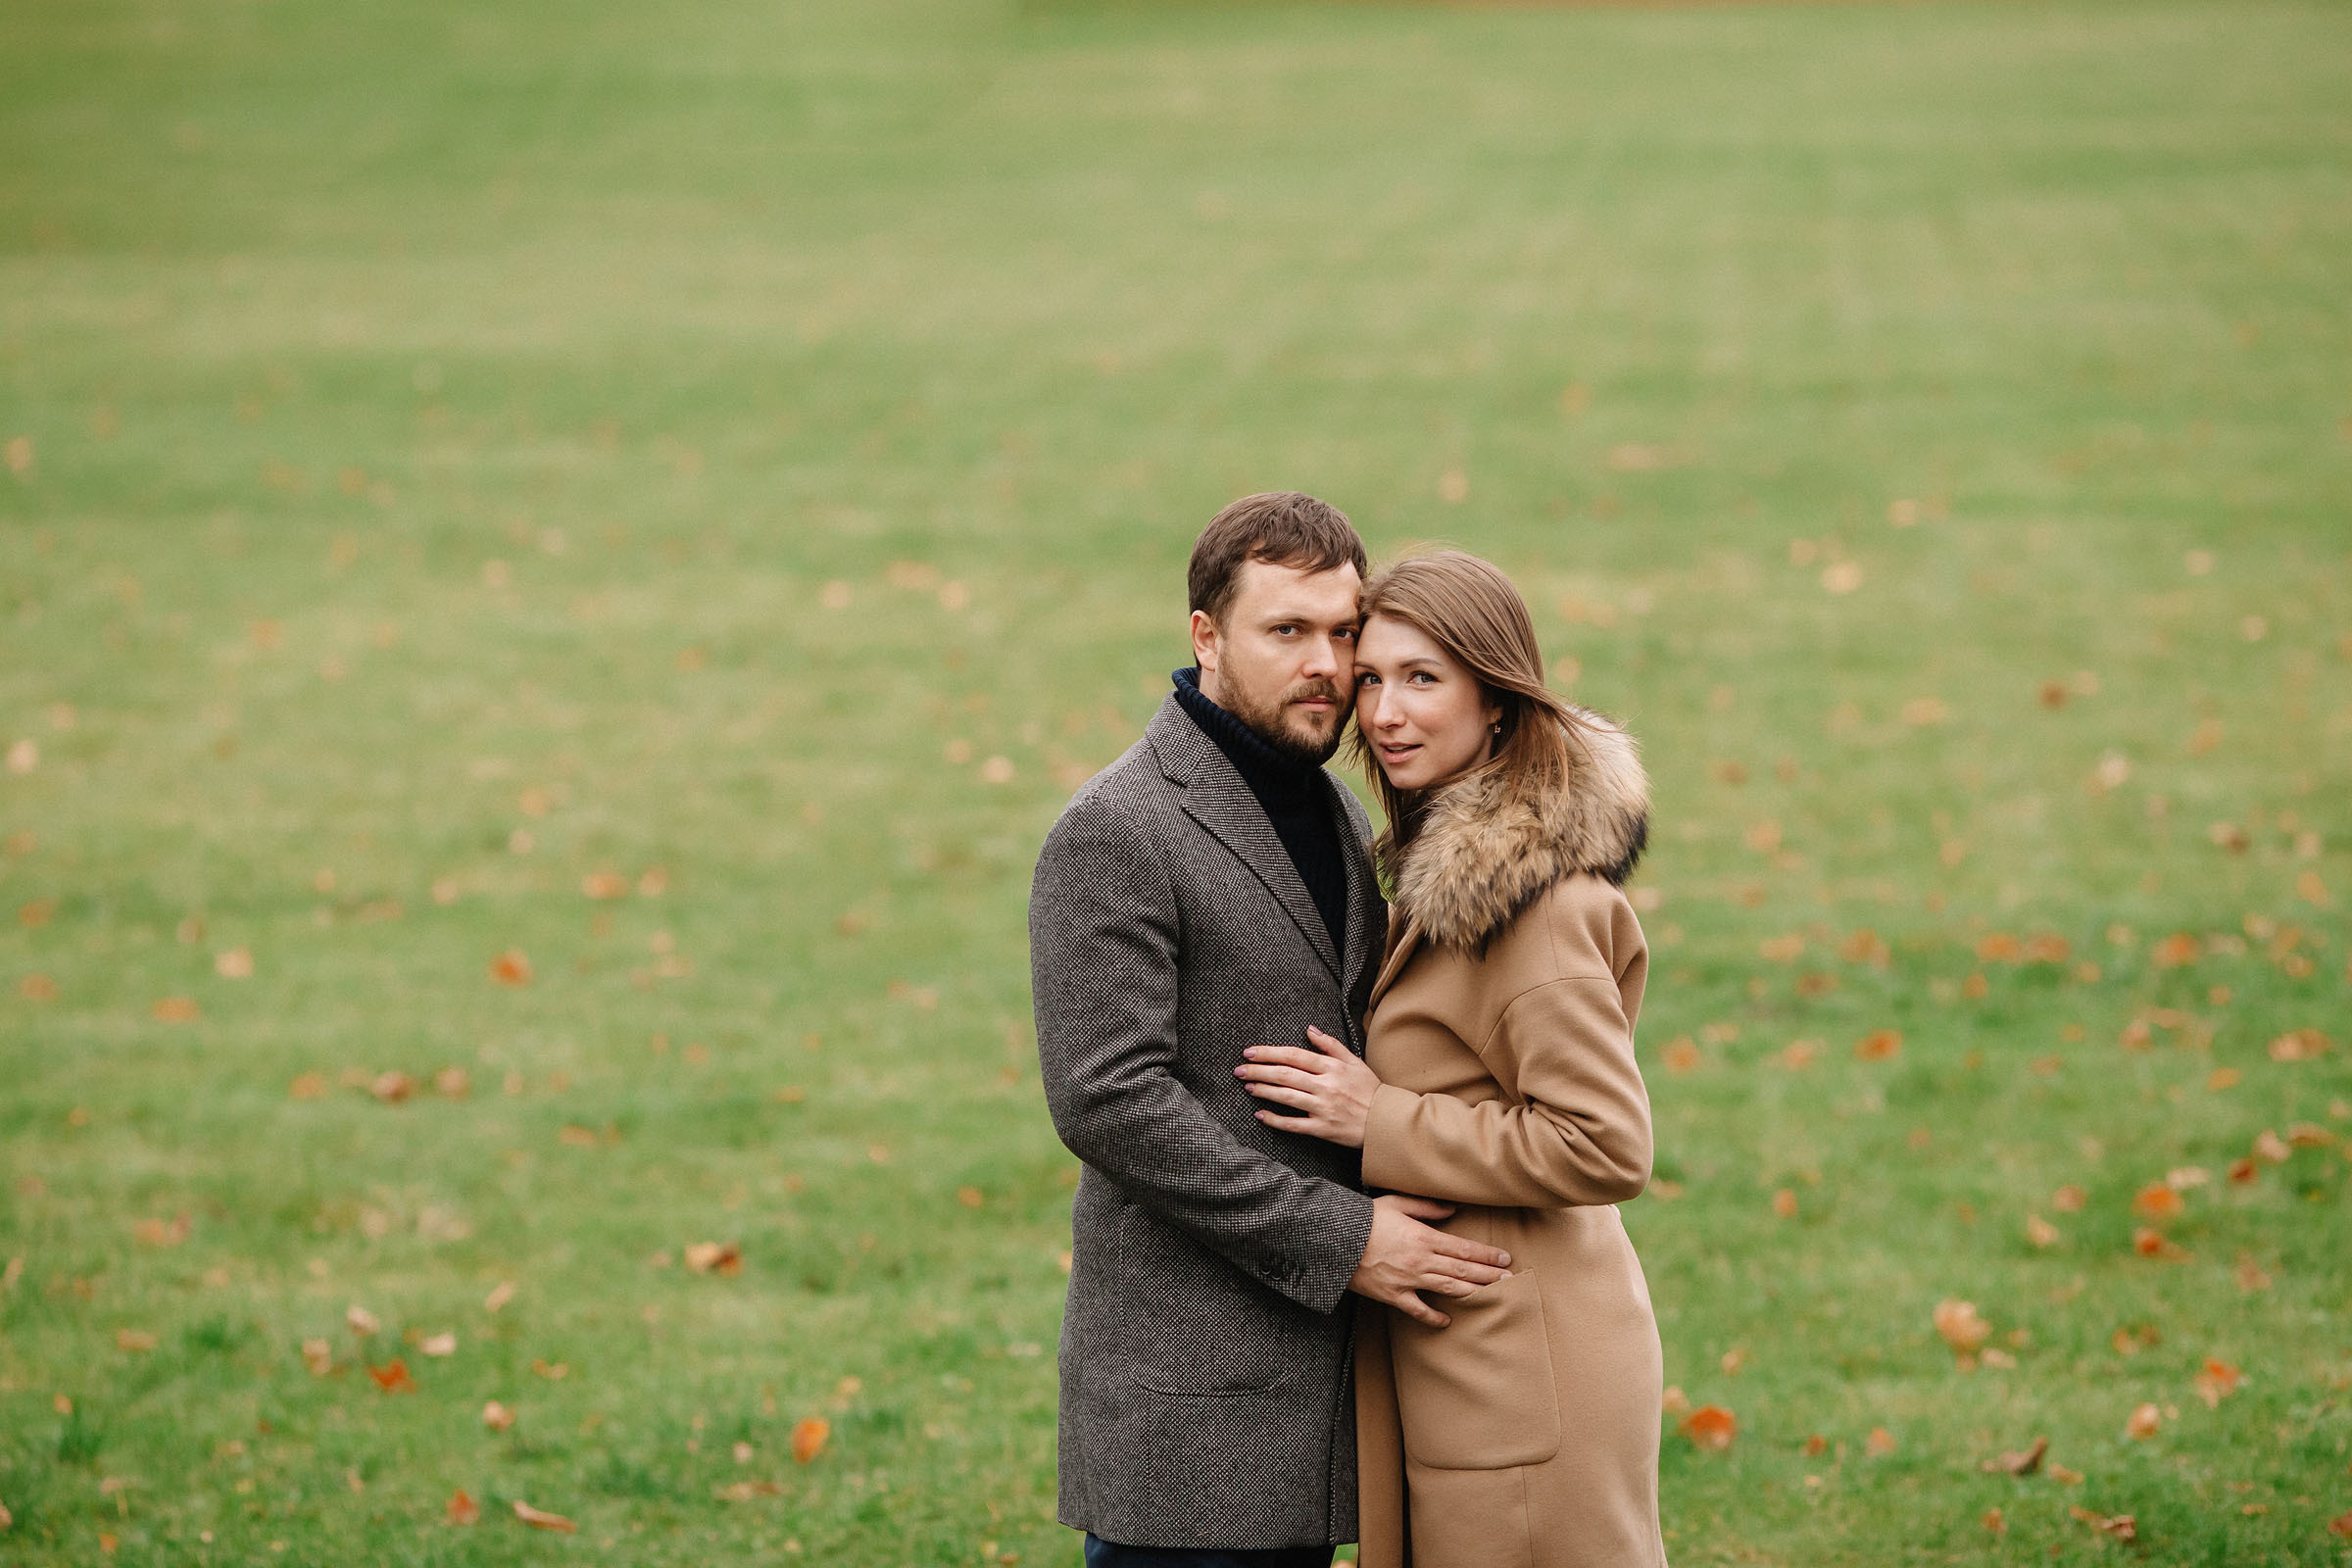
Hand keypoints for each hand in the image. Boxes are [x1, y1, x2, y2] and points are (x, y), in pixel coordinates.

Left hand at [1237, 1026, 1379, 1147]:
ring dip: (1264, 1090)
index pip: (1294, 1055)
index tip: (1250, 1052)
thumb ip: (1331, 1045)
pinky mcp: (1323, 1129)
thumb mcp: (1354, 1062)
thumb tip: (1309, 1029)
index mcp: (1332, 1068)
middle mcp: (1326, 1086)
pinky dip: (1275, 1119)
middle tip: (1239, 1069)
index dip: (1269, 1052)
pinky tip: (1260, 1114)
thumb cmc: (1370, 1090)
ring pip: (1286, 1097)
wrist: (1387, 1122)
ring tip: (1247, 1086)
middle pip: (1285, 1074)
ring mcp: (1323, 1108)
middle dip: (1259, 1070)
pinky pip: (1294, 1124)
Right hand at [1346, 1194, 1510, 1328]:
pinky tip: (1447, 1321)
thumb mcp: (1396, 1203)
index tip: (1504, 1259)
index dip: (1486, 1255)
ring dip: (1474, 1293)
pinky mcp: (1393, 1295)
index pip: (1463, 1248)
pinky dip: (1433, 1317)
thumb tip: (1453, 1210)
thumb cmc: (1364, 1219)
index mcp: (1423, 1237)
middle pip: (1462, 1271)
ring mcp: (1408, 1280)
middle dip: (1489, 1276)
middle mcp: (1420, 1261)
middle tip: (1511, 1281)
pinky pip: (1417, 1310)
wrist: (1333, 1240)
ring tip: (1494, 1296)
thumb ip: (1426, 1207)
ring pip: (1448, 1290)